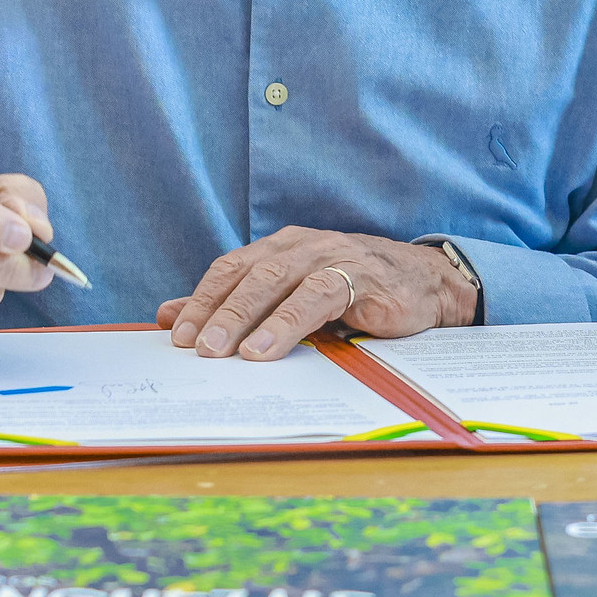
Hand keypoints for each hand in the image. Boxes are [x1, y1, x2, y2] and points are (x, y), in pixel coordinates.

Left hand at [155, 227, 478, 361]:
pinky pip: (316, 297)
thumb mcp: (294, 299)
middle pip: (247, 274)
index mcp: (281, 245)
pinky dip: (286, 323)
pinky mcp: (361, 277)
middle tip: (191, 347)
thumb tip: (168, 317)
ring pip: (276, 281)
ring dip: (243, 317)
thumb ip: (236, 306)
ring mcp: (332, 256)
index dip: (200, 299)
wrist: (429, 284)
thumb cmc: (355, 293)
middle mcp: (302, 244)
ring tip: (220, 352)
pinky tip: (265, 349)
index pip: (230, 268)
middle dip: (214, 311)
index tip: (173, 333)